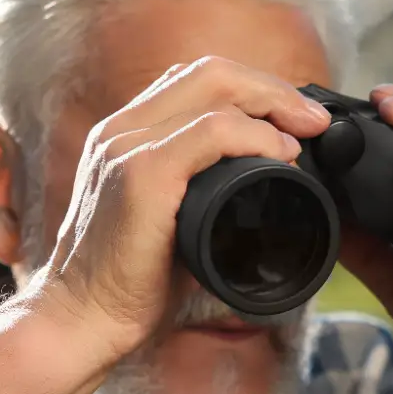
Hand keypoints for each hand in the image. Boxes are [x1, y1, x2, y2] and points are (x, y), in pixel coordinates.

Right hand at [26, 56, 331, 367]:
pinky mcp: (141, 175)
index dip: (251, 88)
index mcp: (123, 136)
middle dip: (272, 88)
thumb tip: (259, 193)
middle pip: (209, 72)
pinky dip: (256, 137)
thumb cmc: (125, 286)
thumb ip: (198, 196)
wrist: (79, 321)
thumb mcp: (165, 224)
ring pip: (214, 88)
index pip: (193, 81)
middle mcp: (120, 130)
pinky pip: (211, 132)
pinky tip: (280, 155)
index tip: (292, 118)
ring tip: (304, 135)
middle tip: (312, 120)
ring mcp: (127, 147)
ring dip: (272, 106)